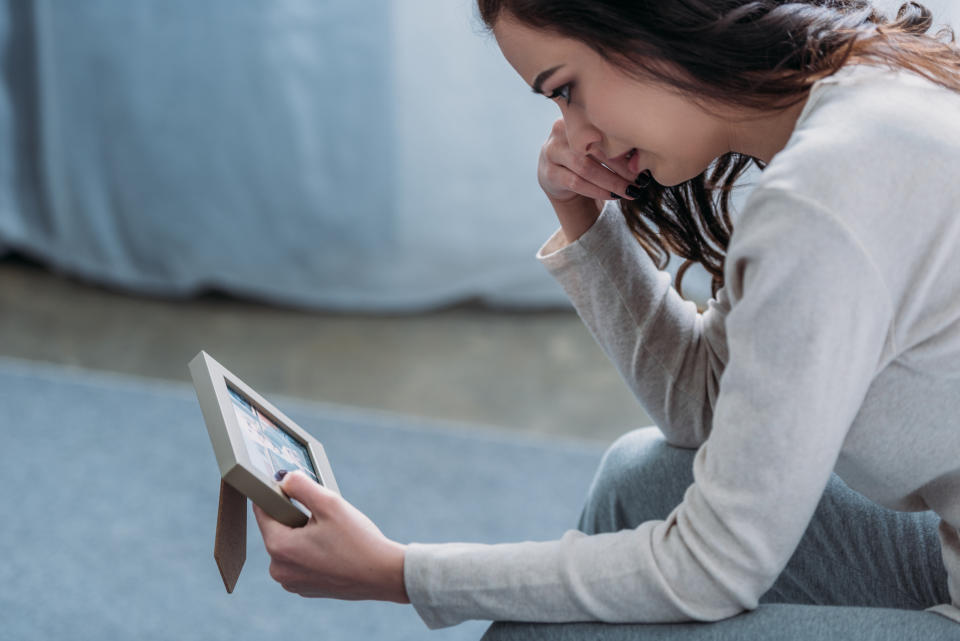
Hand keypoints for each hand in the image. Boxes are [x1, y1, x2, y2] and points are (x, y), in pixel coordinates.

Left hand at [253, 471, 409, 602]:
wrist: (383, 574)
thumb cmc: (358, 540)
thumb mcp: (330, 503)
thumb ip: (302, 485)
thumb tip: (285, 478)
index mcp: (279, 547)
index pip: (262, 512)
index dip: (275, 495)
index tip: (291, 488)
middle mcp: (279, 569)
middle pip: (277, 529)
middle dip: (295, 517)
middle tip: (322, 515)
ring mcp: (291, 582)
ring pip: (289, 546)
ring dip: (304, 535)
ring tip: (331, 533)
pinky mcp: (305, 589)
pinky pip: (300, 562)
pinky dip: (311, 552)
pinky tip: (333, 549)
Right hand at [537, 117, 637, 203]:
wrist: (557, 177)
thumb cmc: (586, 157)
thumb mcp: (598, 145)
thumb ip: (613, 143)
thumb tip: (644, 156)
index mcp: (577, 117)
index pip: (603, 131)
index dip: (625, 147)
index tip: (643, 162)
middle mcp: (560, 131)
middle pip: (595, 149)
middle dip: (622, 167)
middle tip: (640, 180)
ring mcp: (552, 151)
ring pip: (586, 168)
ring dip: (611, 181)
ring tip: (630, 190)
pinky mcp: (548, 173)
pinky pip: (576, 183)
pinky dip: (597, 190)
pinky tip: (613, 196)